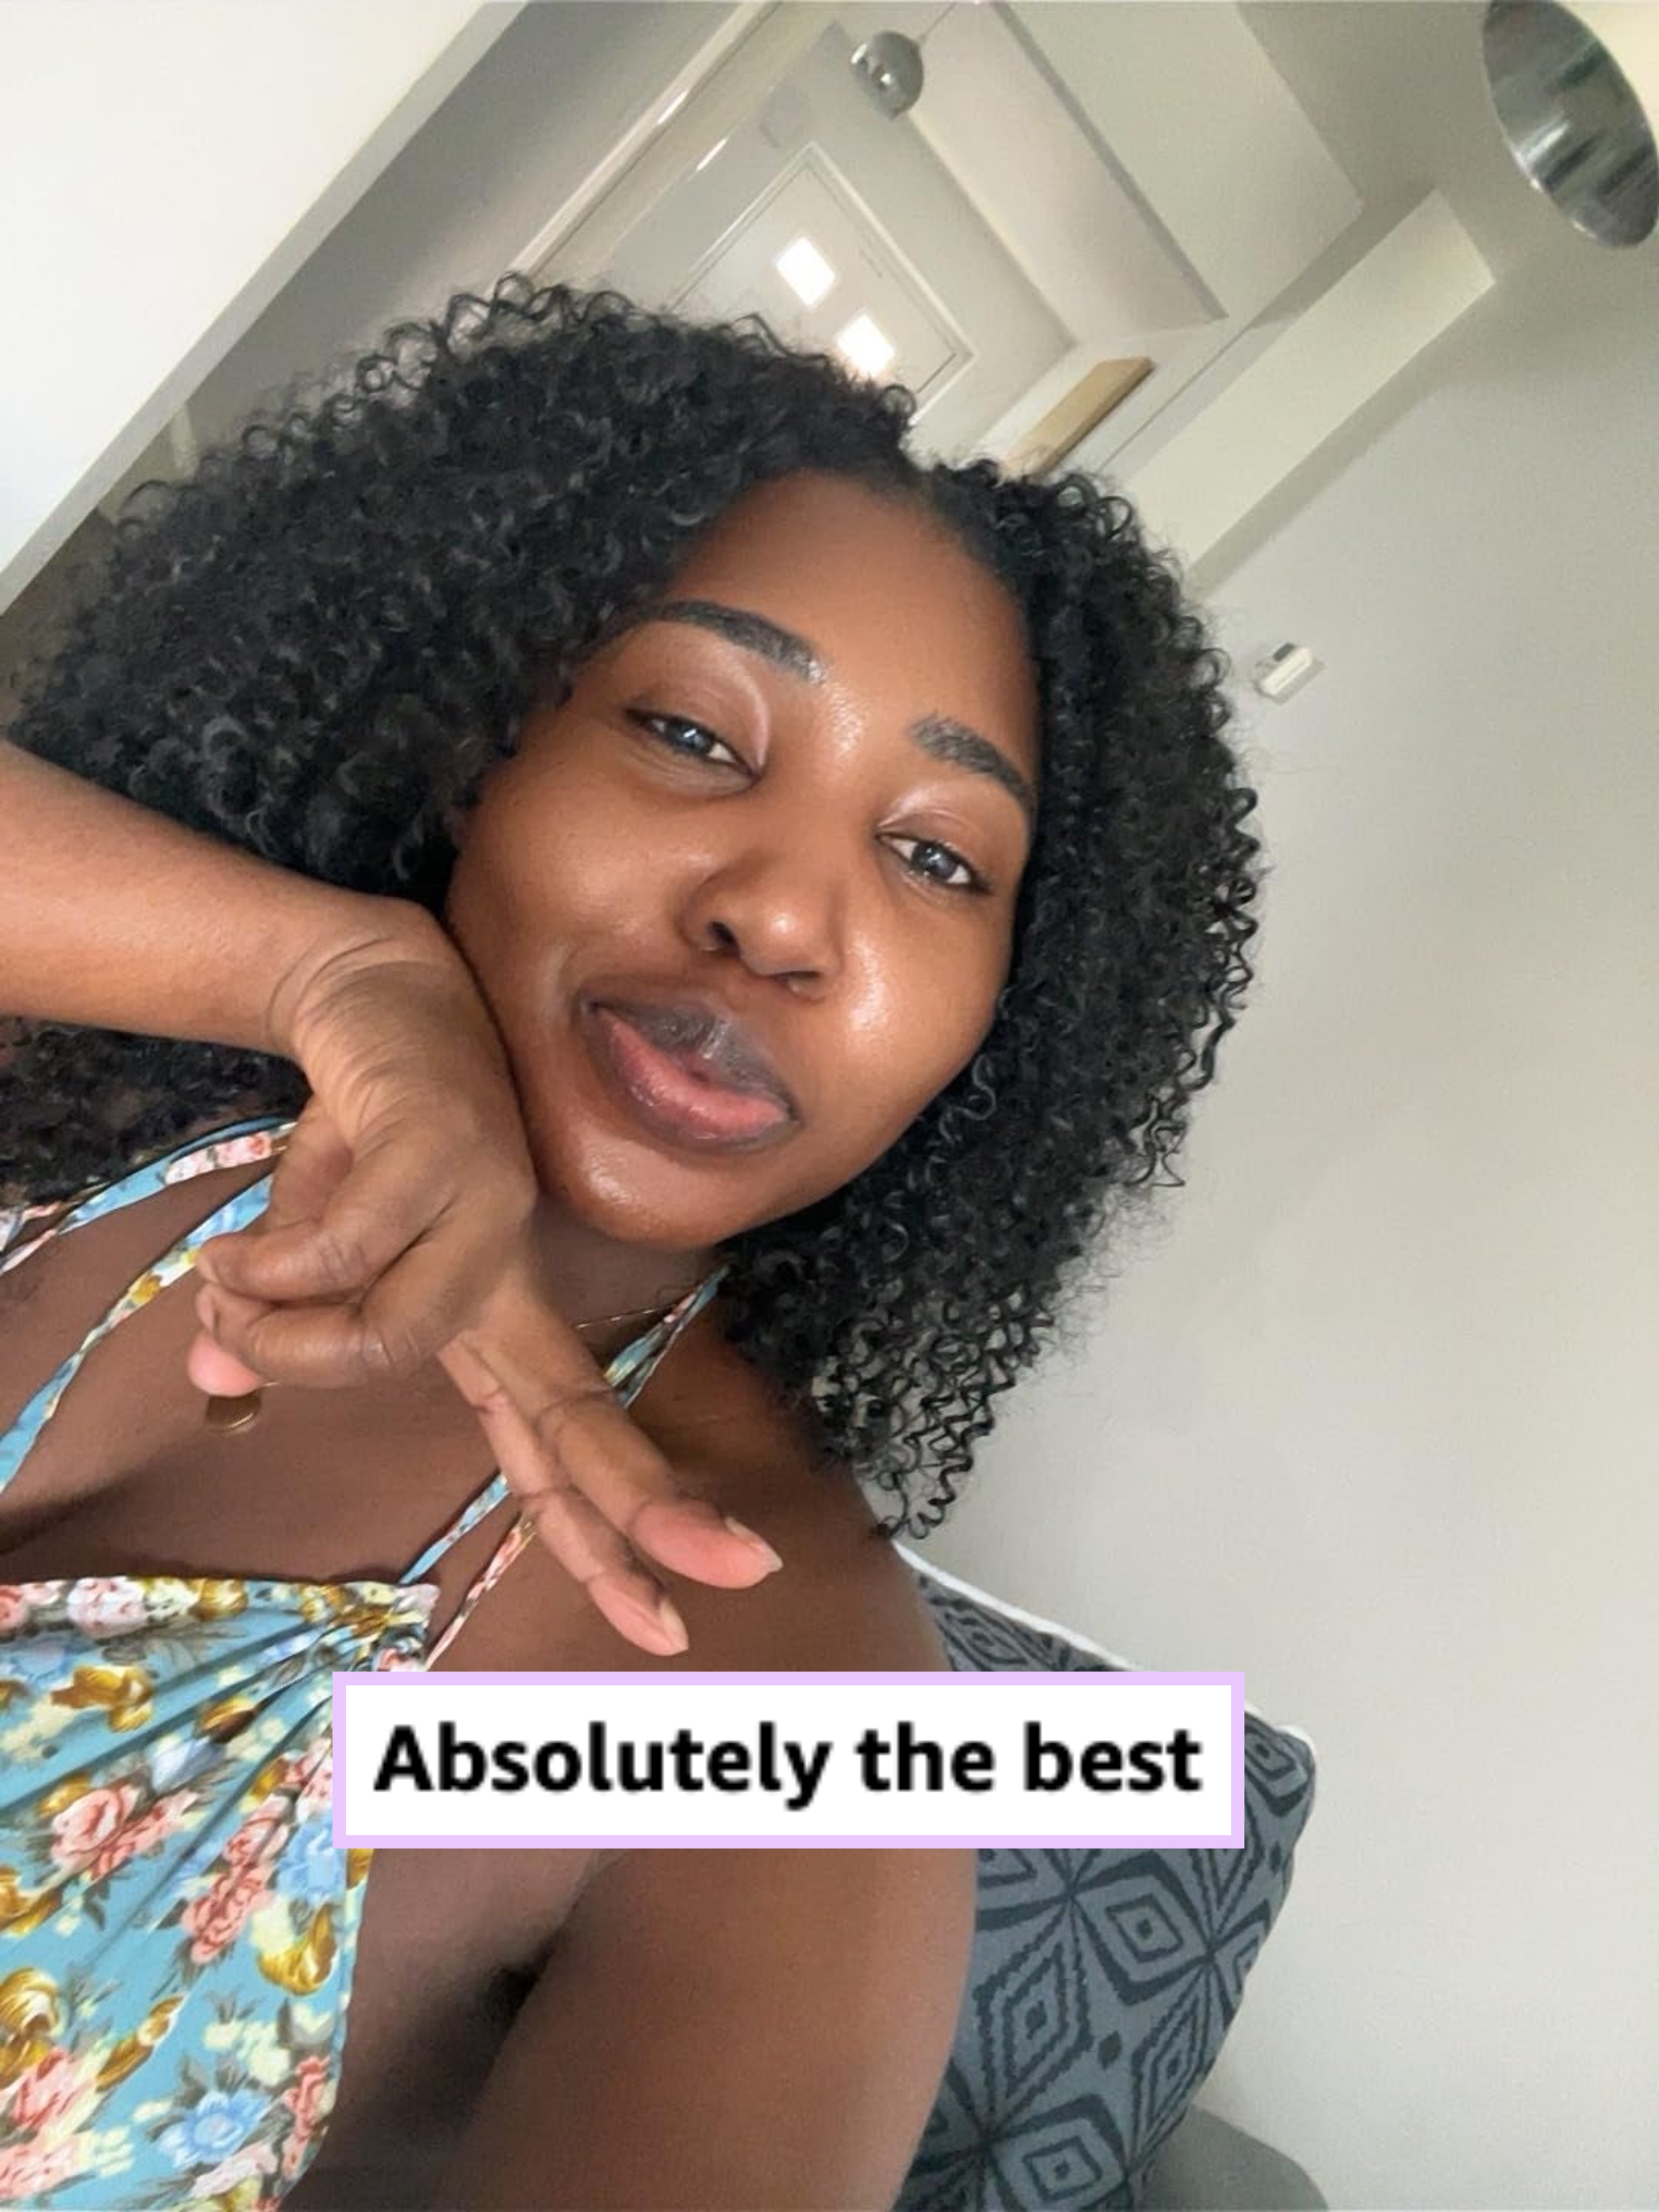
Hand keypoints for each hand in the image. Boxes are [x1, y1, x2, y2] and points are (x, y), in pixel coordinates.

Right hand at [185, 914, 781, 1653]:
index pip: (561, 1450)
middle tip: (737, 1575)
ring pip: (398, 1334)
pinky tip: (231, 1252)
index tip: (671, 1624)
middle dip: (647, 1502)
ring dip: (290, 1338)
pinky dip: (270, 1264)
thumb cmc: (361, 1136)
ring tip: (226, 1296)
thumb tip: (216, 1381)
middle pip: (577, 1413)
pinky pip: (348, 1246)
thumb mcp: (311, 1259)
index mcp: (493, 1321)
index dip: (612, 1537)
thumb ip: (288, 1332)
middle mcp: (508, 1278)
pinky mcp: (445, 1143)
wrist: (371, 991)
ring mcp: (490, 1209)